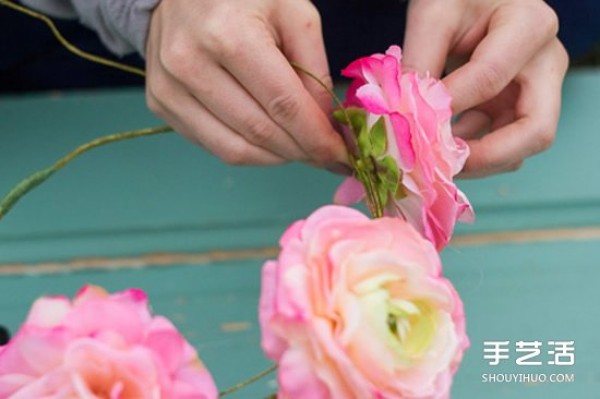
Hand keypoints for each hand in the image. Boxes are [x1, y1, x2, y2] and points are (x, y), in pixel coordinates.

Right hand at [145, 0, 346, 166]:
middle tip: (325, 156)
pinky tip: (267, 140)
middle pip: (260, 132)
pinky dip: (248, 151)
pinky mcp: (160, 102)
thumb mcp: (294, 13)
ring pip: (235, 149)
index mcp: (230, 35)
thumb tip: (324, 125)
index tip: (341, 156)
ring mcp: (169, 86)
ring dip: (276, 158)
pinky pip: (213, 145)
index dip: (316, 138)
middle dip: (301, 152)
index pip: (283, 105)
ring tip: (298, 149)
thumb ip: (315, 68)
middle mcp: (191, 63)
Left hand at [403, 0, 568, 176]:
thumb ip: (419, 62)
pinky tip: (437, 149)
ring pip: (520, 147)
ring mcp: (536, 90)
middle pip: (535, 131)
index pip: (490, 78)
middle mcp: (546, 64)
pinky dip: (470, 153)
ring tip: (432, 159)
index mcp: (529, 27)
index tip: (413, 121)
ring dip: (476, 161)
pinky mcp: (517, 107)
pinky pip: (501, 143)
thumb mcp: (432, 15)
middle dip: (485, 157)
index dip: (449, 105)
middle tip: (439, 165)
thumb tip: (402, 114)